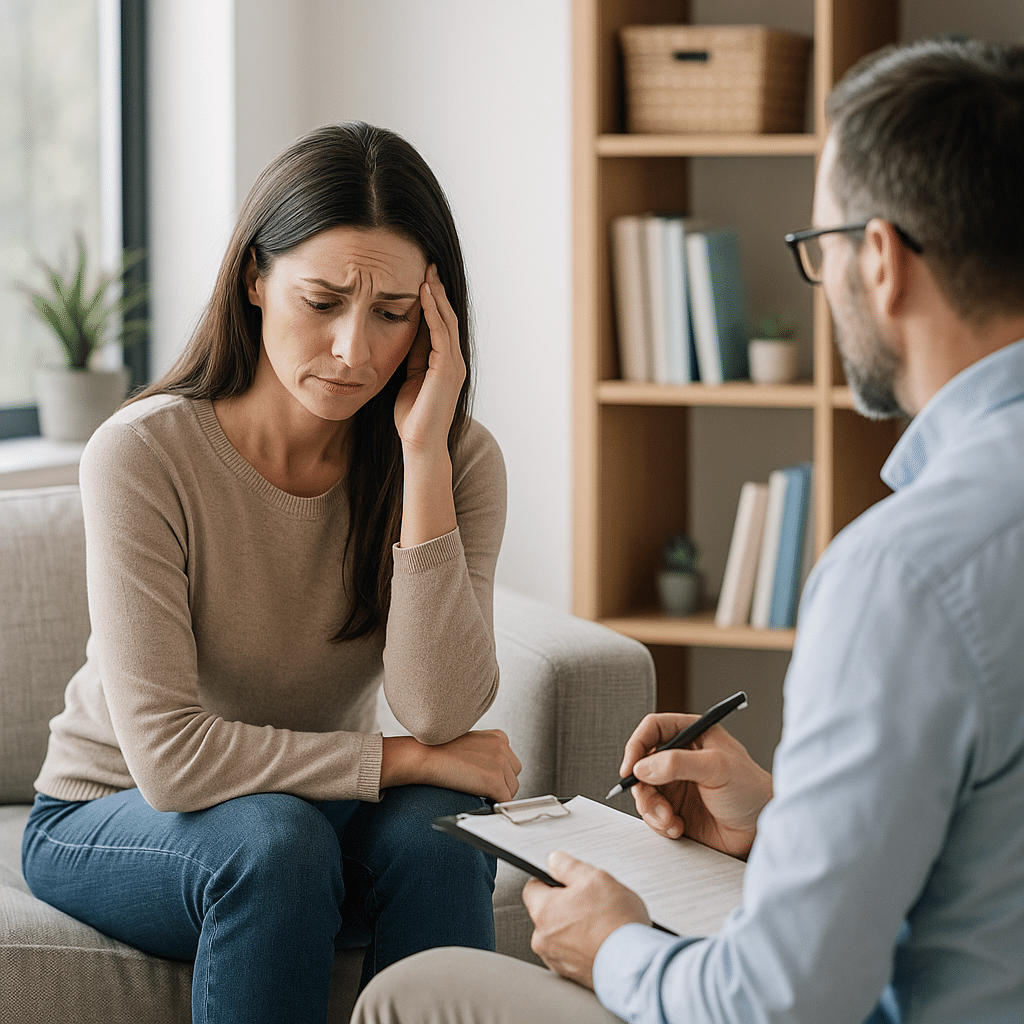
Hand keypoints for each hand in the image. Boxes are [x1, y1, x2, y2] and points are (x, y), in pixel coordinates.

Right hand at [381, 729, 521, 803]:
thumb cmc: (440, 750)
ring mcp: (500, 764)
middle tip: (480, 787)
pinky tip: (479, 800)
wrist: (426, 756)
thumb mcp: (471, 743)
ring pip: (511, 790)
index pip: (511, 761)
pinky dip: (493, 805)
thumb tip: (491, 770)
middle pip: (513, 776)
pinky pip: (504, 802)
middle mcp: (503, 748)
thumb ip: (486, 752)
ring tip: (476, 792)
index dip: (498, 773)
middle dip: (501, 784)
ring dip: (497, 795)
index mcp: (499, 737)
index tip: (485, 778)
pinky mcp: (495, 781)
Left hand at [393, 265, 465, 456]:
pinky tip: (423, 296)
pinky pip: (440, 335)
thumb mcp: (407, 378)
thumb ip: (410, 357)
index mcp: (445, 363)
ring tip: (426, 273)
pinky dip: (433, 313)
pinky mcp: (447, 370)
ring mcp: (453, 365)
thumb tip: (402, 333)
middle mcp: (454, 361)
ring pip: (447, 322)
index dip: (432, 301)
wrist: (420, 444)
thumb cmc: (411, 418)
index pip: (440, 325)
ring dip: (436, 296)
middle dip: (437, 291)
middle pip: (447, 317)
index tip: (421, 278)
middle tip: (427, 265)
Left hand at [522, 851, 649, 988]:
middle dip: (565, 905)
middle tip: (590, 902)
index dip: (550, 880)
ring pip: (560, 934)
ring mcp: (557, 960)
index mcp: (543, 912)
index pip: (532, 887)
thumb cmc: (616, 924)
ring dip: (574, 927)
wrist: (635, 965)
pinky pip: (572, 953)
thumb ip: (567, 866)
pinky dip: (583, 946)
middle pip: (547, 912)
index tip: (564, 880)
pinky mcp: (572, 975)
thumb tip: (554, 861)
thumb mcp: (594, 877)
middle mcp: (544, 940)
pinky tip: (601, 940)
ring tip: (600, 924)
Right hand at [622, 713, 772, 859]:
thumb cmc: (751, 790)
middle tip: (652, 802)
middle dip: (643, 786)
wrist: (762, 831)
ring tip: (670, 820)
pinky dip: (660, 824)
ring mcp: (677, 784)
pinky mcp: (676, 810)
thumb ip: (678, 763)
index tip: (630, 767)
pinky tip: (678, 828)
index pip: (653, 729)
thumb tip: (643, 766)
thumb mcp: (717, 767)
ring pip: (644, 791)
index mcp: (692, 735)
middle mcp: (681, 758)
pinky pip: (652, 814)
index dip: (637, 745)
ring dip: (652, 809)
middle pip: (642, 763)